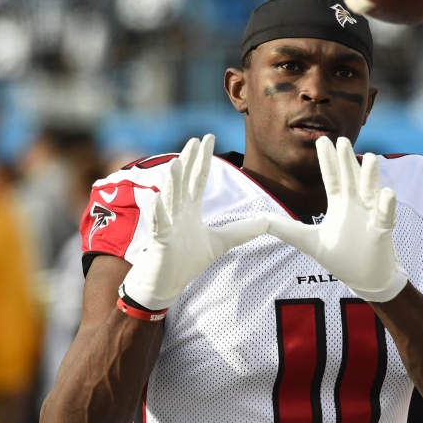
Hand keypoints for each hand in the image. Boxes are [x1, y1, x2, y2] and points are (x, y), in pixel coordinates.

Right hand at [121, 134, 267, 310]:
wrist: (164, 284)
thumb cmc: (186, 261)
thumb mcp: (219, 243)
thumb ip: (241, 231)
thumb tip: (266, 221)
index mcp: (190, 210)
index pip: (198, 179)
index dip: (203, 159)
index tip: (207, 138)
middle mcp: (177, 212)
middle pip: (184, 182)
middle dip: (189, 161)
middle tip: (195, 140)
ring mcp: (166, 225)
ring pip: (169, 199)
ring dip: (173, 182)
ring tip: (177, 163)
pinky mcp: (159, 241)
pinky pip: (158, 224)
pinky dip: (157, 212)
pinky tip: (156, 198)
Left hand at [265, 136, 408, 302]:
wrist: (364, 278)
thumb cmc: (340, 258)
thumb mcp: (309, 242)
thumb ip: (286, 229)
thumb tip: (261, 220)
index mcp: (339, 204)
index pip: (331, 178)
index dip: (327, 160)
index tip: (322, 140)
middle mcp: (356, 205)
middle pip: (350, 178)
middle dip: (346, 161)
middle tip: (341, 139)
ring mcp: (370, 215)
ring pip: (370, 191)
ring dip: (370, 176)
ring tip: (370, 157)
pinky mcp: (381, 230)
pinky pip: (385, 215)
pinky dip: (387, 205)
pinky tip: (386, 192)